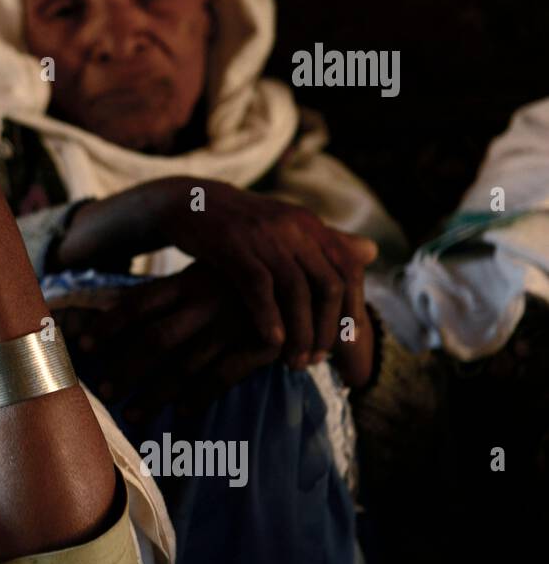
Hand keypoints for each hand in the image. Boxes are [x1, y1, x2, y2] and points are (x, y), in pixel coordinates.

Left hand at [58, 264, 283, 410]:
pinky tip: (179, 414)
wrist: (306, 272)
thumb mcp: (204, 277)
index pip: (138, 304)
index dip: (109, 326)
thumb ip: (169, 298)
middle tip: (103, 392)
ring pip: (184, 366)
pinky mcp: (259, 346)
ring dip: (154, 394)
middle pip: (154, 340)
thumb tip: (116, 319)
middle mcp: (205, 303)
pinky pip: (222, 377)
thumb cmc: (241, 279)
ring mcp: (231, 326)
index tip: (84, 347)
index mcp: (188, 282)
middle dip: (126, 369)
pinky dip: (198, 397)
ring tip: (132, 415)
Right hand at [149, 178, 377, 371]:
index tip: (345, 342)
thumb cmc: (241, 225)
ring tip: (295, 361)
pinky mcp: (232, 244)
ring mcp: (263, 234)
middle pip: (328, 284)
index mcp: (310, 224)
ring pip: (296, 290)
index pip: (350, 269)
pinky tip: (271, 342)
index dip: (352, 309)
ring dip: (300, 331)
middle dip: (327, 328)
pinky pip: (259, 286)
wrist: (189, 202)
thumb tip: (373, 251)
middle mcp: (294, 226)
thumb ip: (326, 243)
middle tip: (318, 359)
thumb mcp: (287, 226)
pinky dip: (268, 317)